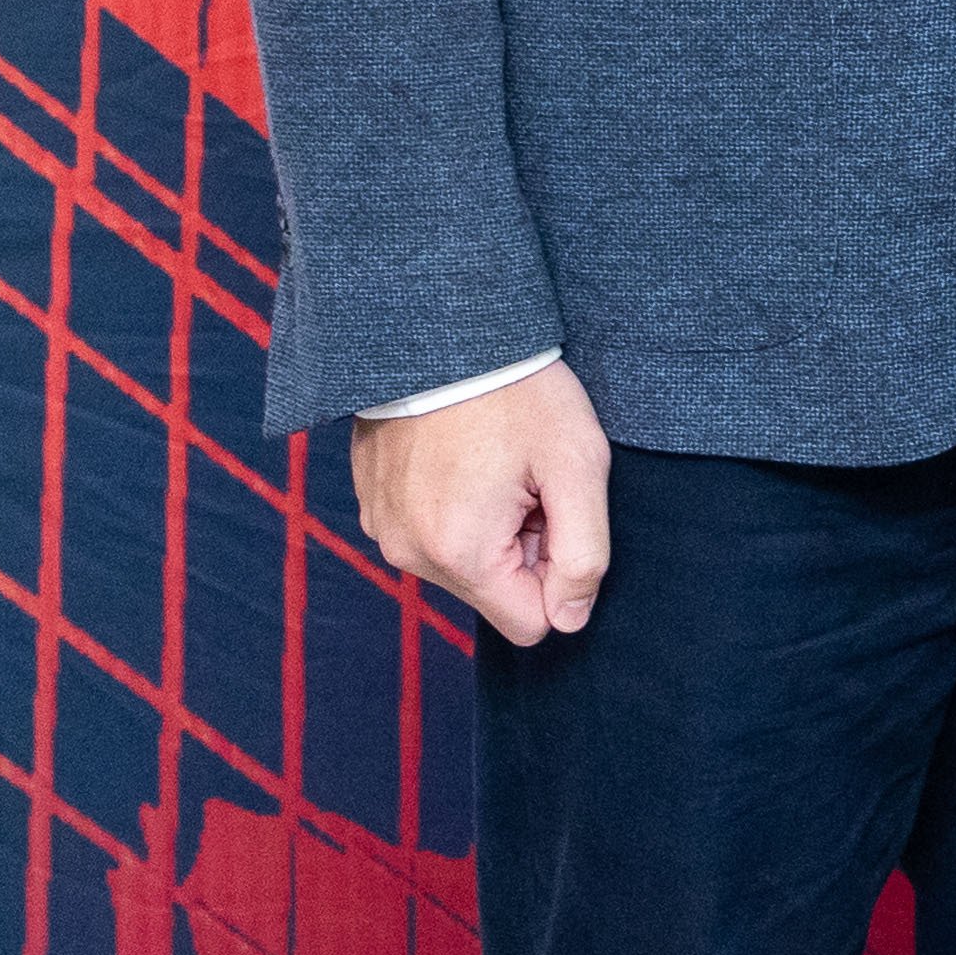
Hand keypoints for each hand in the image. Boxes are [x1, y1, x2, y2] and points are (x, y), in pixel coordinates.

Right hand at [350, 360, 612, 644]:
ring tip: (497, 462)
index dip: (558, 573)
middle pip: (494, 590)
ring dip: (491, 525)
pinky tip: (466, 454)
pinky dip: (455, 505)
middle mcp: (408, 555)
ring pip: (462, 562)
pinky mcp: (372, 503)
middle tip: (528, 478)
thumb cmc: (519, 393)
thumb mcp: (577, 466)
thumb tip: (571, 619)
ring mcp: (383, 529)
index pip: (529, 624)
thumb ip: (583, 555)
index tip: (555, 512)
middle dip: (523, 545)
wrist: (442, 331)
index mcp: (460, 555)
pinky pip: (428, 531)